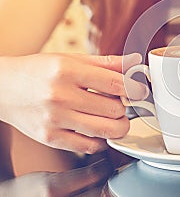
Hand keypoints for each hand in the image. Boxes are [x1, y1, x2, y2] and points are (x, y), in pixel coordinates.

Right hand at [0, 53, 147, 153]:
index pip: (116, 84)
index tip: (140, 91)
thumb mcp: (72, 59)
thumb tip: (133, 62)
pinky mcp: (50, 137)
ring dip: (117, 125)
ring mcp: (55, 119)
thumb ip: (106, 62)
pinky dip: (100, 140)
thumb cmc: (40, 71)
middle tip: (119, 103)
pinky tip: (97, 129)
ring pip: (106, 130)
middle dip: (123, 107)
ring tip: (111, 117)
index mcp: (68, 71)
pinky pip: (89, 146)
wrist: (4, 88)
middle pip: (114, 109)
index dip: (135, 89)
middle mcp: (61, 96)